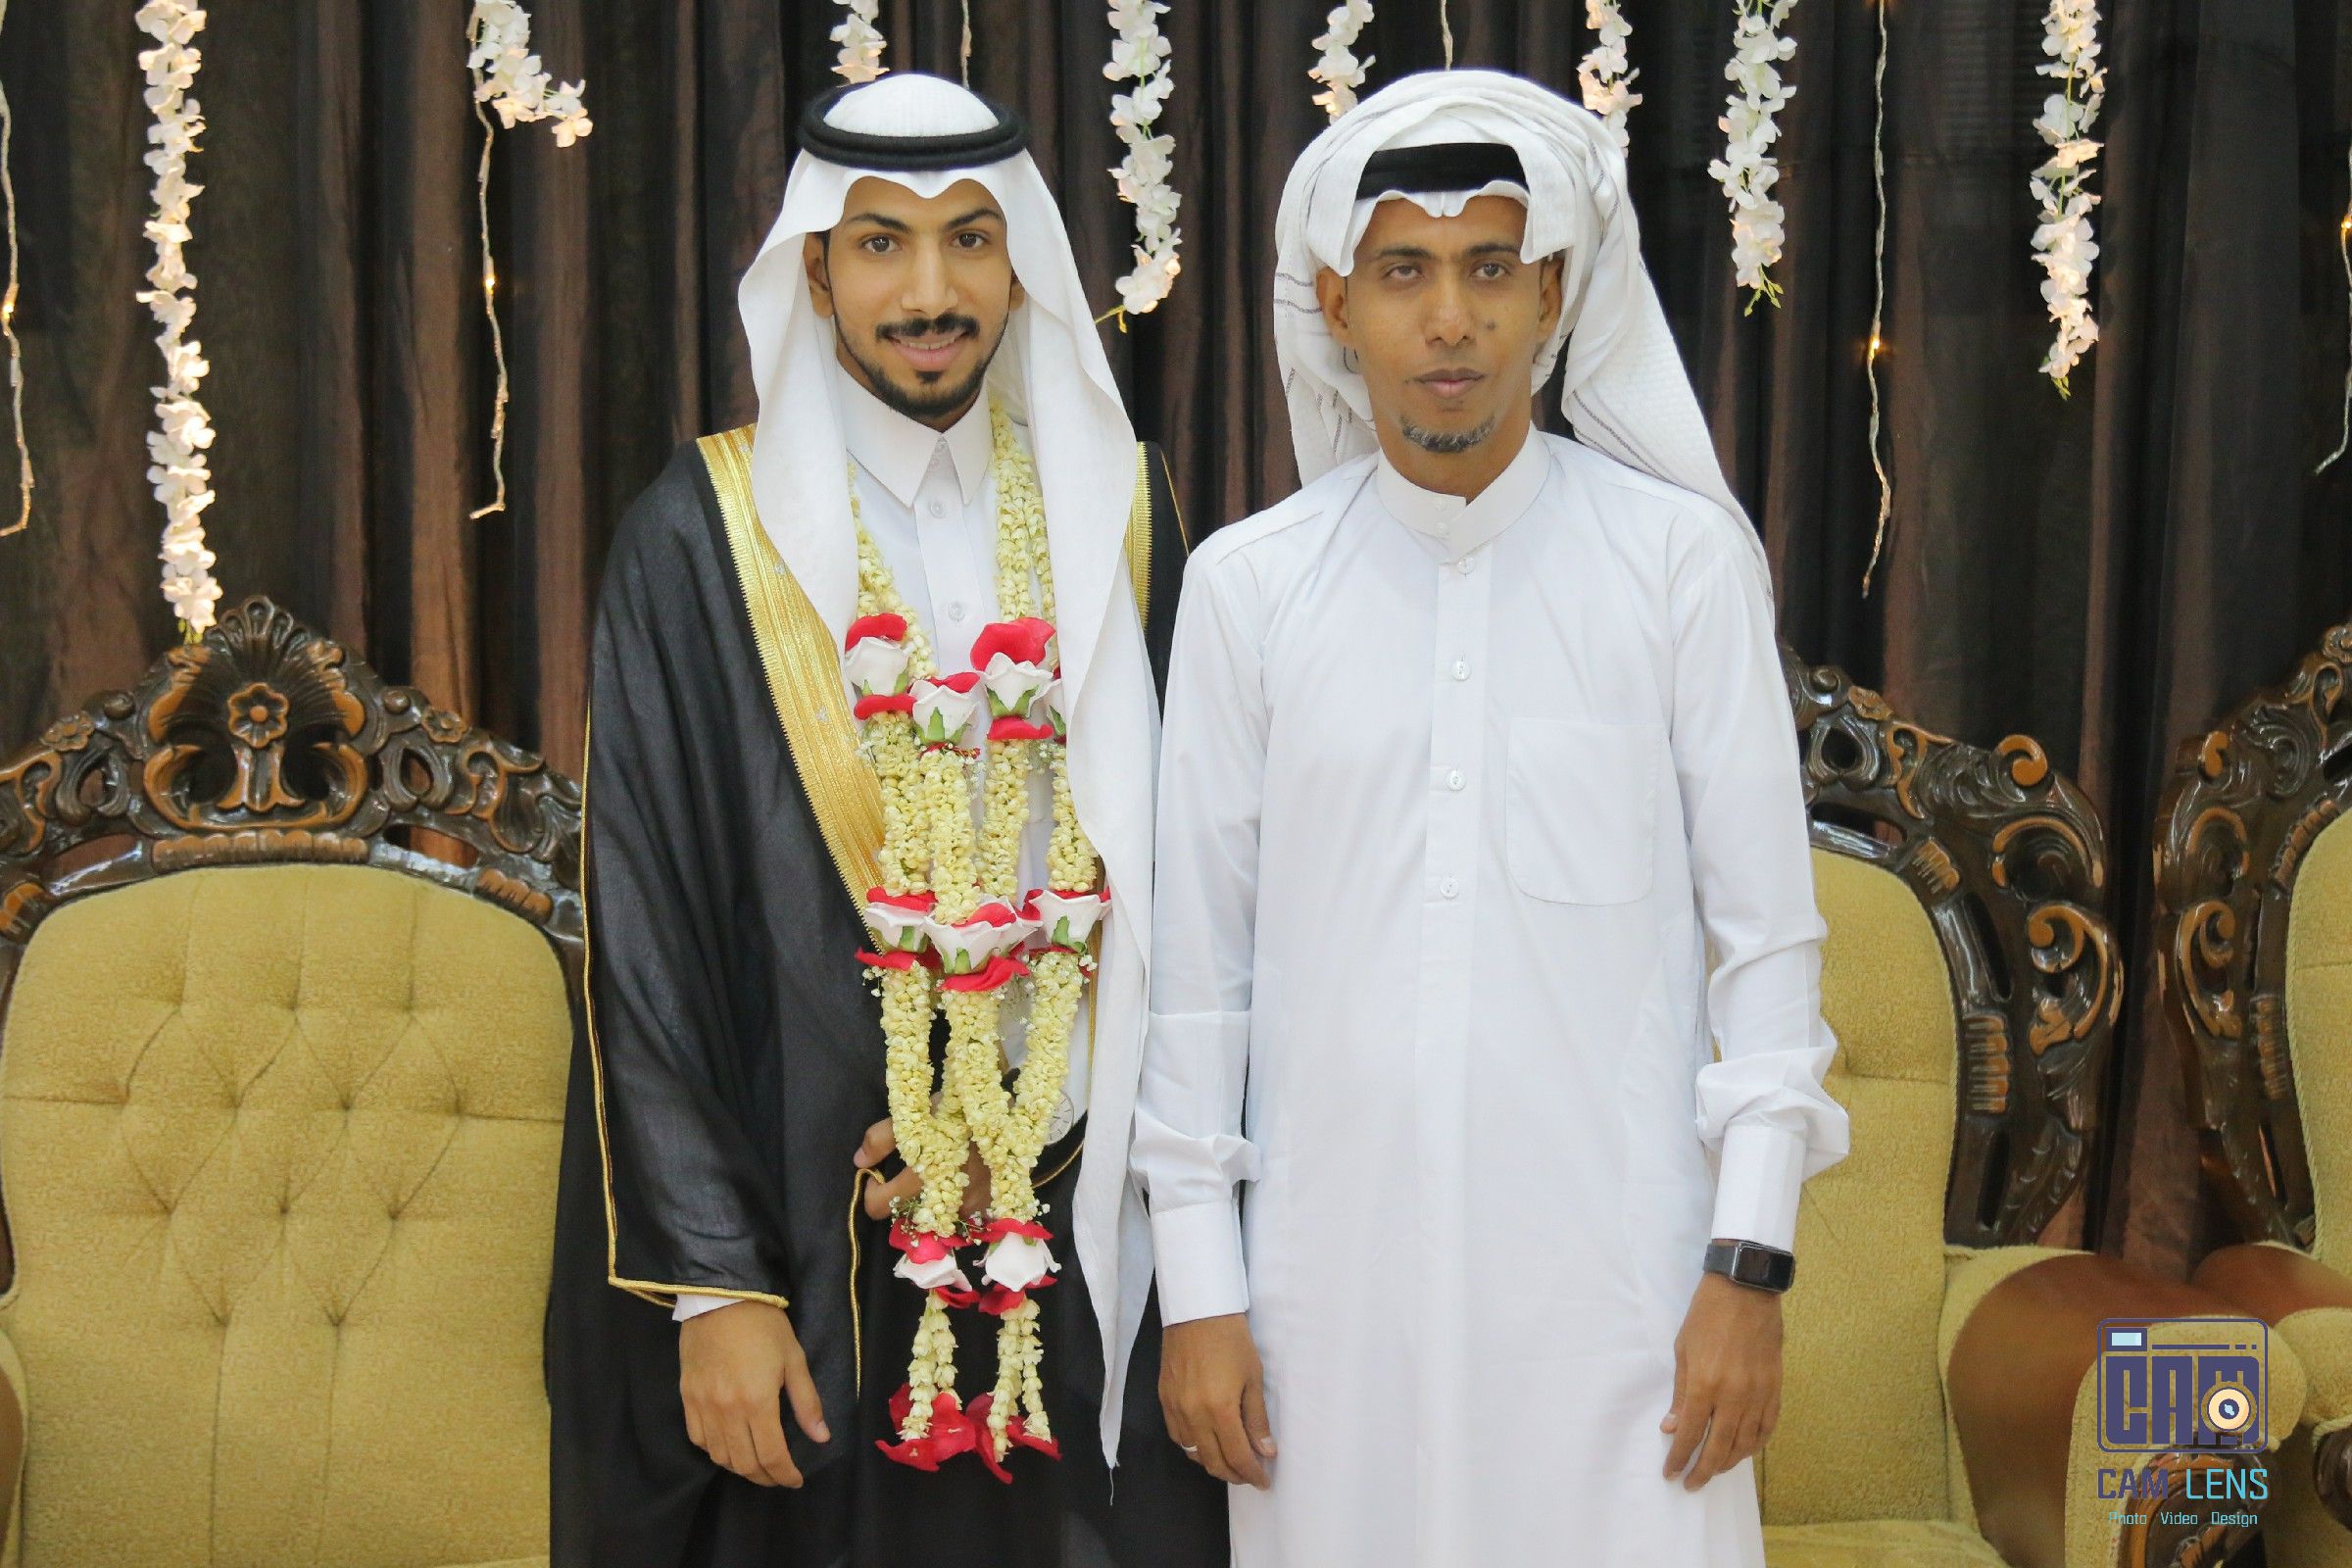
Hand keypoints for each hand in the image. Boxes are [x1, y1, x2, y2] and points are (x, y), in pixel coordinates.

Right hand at [678, 1300, 828, 1486]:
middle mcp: (727, 1411)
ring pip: (719, 1456)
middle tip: (778, 1476)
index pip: (772, 1455)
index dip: (785, 1474)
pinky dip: (714, 1451)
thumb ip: (806, 1402)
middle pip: (744, 1462)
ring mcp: (703, 1406)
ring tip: (756, 1465)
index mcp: (757, 1402)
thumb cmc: (764, 1325)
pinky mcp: (687, 1398)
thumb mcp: (794, 1359)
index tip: (795, 1480)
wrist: (722, 1298)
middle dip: (765, 1477)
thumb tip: (821, 1437)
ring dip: (740, 1468)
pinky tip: (727, 1448)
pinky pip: (697, 1438)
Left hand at [856, 1117, 992, 1226]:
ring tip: (932, 1180)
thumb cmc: (957, 1112)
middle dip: (900, 1200)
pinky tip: (956, 1185)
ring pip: (932, 1219)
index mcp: (920, 1176)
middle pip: (905, 1217)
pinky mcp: (985, 1208)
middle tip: (905, 1177)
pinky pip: (959, 1216)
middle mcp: (941, 1200)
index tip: (878, 1176)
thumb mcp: (916, 1115)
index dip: (872, 1192)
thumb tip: (860, 1162)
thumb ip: (881, 1138)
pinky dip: (952, 1205)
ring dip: (927, 1204)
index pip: (880, 1207)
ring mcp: (965, 1207)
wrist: (1007, 1115)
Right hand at [1160, 1312, 1275, 1487]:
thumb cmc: (1231, 1339)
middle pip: (1213, 1461)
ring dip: (1213, 1462)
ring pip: (1192, 1453)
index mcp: (1219, 1410)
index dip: (1252, 1474)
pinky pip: (1177, 1436)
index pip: (1237, 1456)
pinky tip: (1205, 1442)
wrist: (1196, 1310)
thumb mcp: (1253, 1377)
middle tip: (1250, 1475)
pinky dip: (1193, 1446)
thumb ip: (1256, 1419)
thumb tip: (1265, 1451)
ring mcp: (1175, 1408)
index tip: (1263, 1481)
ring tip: (1231, 1460)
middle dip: (1234, 1475)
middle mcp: (1193, 1415)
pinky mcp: (1164, 1399)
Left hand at [1660, 1265, 1783, 1489]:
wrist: (1745, 1290)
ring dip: (1729, 1461)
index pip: (1691, 1434)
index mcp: (1705, 1385)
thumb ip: (1680, 1393)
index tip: (1671, 1473)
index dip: (1679, 1458)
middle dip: (1703, 1470)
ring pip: (1746, 1443)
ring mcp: (1758, 1394)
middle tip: (1691, 1483)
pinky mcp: (1775, 1388)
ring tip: (1714, 1469)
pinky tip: (1744, 1450)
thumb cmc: (1707, 1316)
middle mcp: (1734, 1396)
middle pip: (1719, 1447)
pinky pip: (1768, 1427)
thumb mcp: (1683, 1350)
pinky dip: (1756, 1444)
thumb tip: (1672, 1427)